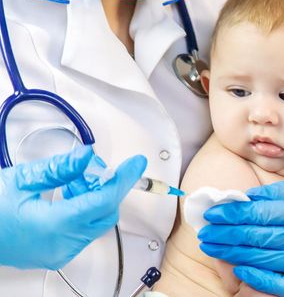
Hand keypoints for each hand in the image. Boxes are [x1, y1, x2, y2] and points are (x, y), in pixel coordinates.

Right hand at [0, 145, 145, 269]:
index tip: (136, 164)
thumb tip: (88, 156)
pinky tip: (68, 194)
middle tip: (93, 168)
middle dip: (104, 187)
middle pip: (105, 213)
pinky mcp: (56, 254)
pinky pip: (83, 231)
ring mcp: (59, 253)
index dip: (123, 179)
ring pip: (96, 222)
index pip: (104, 200)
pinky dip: (84, 211)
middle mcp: (62, 244)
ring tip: (72, 180)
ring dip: (93, 198)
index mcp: (54, 226)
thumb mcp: (22, 179)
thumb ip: (61, 168)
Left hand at [198, 181, 283, 296]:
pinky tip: (239, 268)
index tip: (213, 213)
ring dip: (233, 253)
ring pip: (265, 259)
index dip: (233, 214)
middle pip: (259, 237)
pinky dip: (257, 277)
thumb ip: (275, 194)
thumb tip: (243, 199)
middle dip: (227, 234)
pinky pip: (280, 284)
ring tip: (213, 246)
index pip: (262, 212)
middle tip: (206, 232)